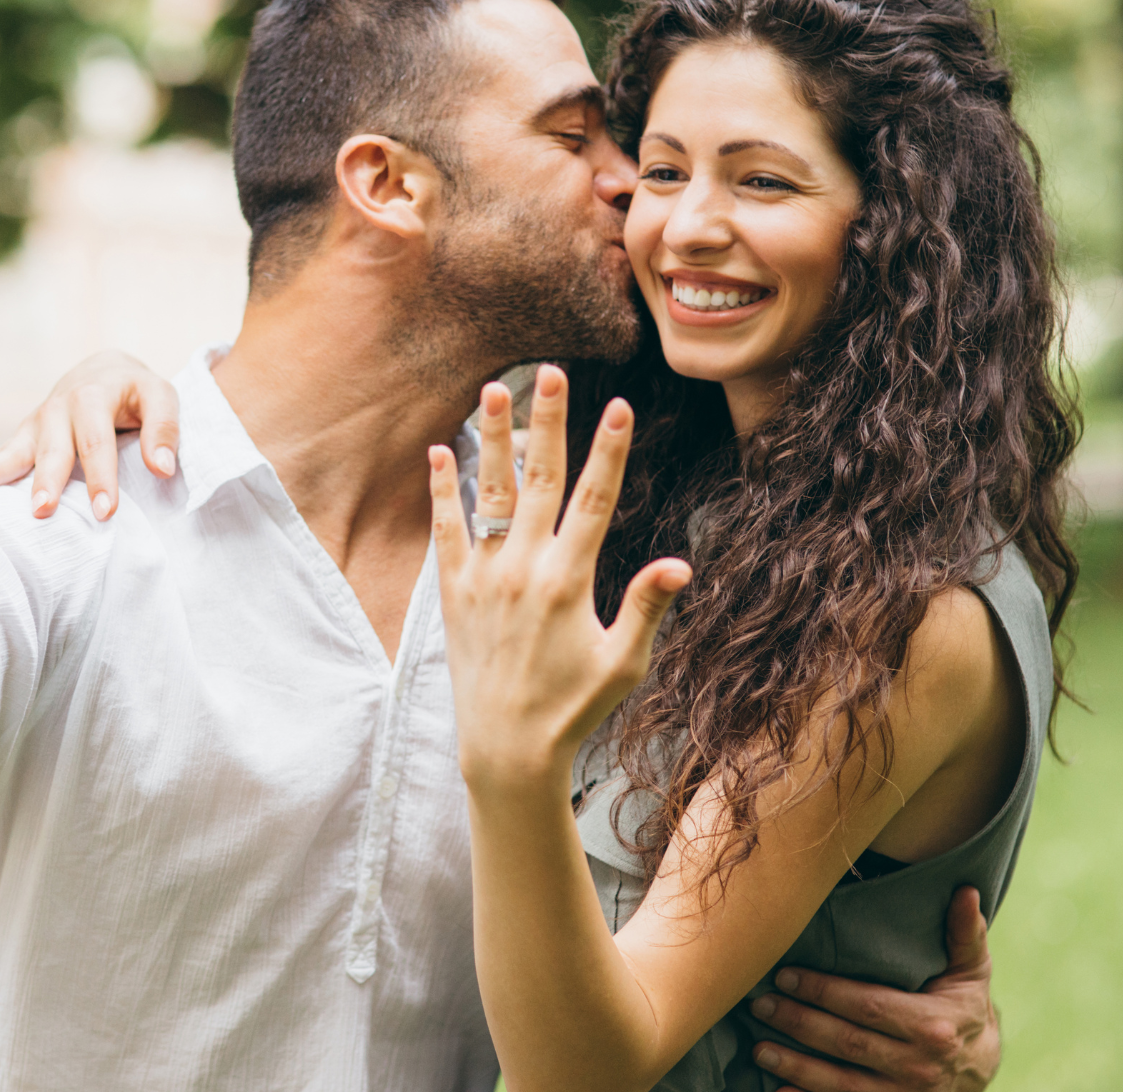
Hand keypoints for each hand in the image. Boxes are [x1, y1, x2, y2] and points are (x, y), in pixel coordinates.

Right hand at [0, 349, 180, 520]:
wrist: (102, 372)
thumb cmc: (135, 392)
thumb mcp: (160, 397)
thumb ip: (165, 429)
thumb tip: (163, 468)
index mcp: (92, 396)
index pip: (96, 439)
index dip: (101, 476)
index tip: (105, 511)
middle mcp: (57, 409)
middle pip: (51, 447)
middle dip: (47, 480)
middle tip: (43, 511)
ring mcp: (33, 424)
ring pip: (14, 448)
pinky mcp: (20, 439)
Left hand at [427, 365, 689, 785]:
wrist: (506, 750)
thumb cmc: (573, 709)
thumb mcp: (623, 664)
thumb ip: (646, 608)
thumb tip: (682, 565)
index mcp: (570, 582)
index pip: (594, 500)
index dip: (609, 451)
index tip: (621, 406)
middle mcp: (524, 569)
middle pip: (540, 479)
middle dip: (550, 422)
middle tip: (553, 372)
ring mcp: (485, 577)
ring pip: (490, 493)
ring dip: (495, 439)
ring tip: (495, 391)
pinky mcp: (454, 592)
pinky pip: (447, 530)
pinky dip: (443, 491)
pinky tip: (441, 451)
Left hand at [749, 886, 999, 1090]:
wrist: (983, 1068)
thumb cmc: (965, 1008)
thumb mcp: (971, 972)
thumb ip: (965, 933)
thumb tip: (965, 890)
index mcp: (933, 1025)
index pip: (868, 1005)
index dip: (823, 991)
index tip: (784, 974)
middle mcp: (919, 1065)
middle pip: (847, 1042)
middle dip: (798, 1023)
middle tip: (759, 1004)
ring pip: (841, 1084)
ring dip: (796, 1067)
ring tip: (759, 1048)